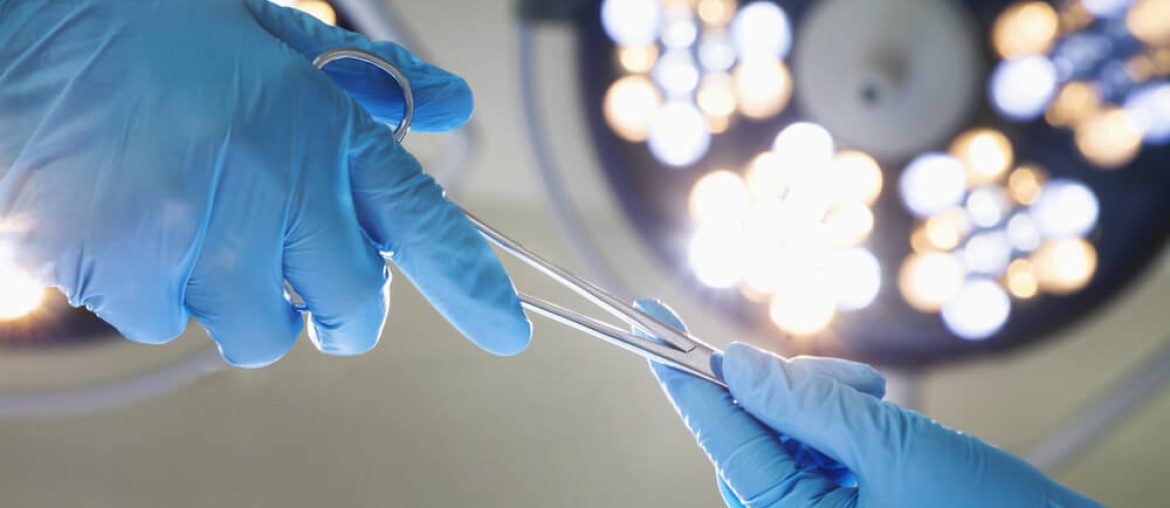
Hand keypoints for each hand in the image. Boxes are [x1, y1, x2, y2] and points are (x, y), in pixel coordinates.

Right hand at [0, 0, 529, 365]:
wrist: (15, 30)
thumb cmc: (147, 24)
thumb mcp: (268, 28)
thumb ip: (366, 78)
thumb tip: (447, 105)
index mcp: (320, 124)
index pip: (423, 224)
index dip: (475, 286)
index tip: (509, 330)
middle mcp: (275, 189)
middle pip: (352, 309)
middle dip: (344, 310)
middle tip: (312, 282)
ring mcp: (201, 239)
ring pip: (263, 333)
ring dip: (248, 300)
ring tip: (202, 228)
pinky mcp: (130, 275)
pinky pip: (172, 325)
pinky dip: (163, 293)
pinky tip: (136, 228)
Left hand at [633, 299, 1100, 507]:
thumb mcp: (889, 448)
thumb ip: (805, 404)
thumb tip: (737, 363)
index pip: (722, 435)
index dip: (683, 375)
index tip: (646, 324)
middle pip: (750, 424)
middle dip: (791, 388)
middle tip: (855, 387)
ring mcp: (815, 505)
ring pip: (781, 423)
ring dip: (825, 397)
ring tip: (883, 405)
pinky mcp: (837, 494)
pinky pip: (811, 436)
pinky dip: (839, 411)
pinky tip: (882, 413)